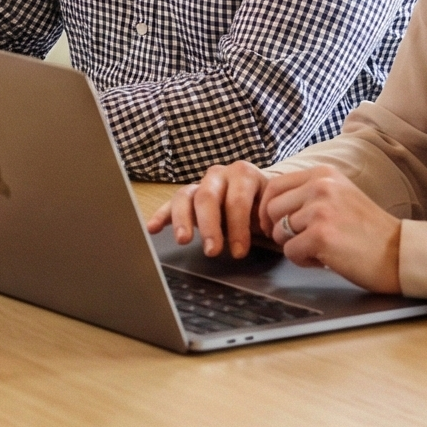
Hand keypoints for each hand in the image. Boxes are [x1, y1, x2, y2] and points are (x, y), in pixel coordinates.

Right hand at [149, 161, 272, 259]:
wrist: (260, 192)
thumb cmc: (265, 204)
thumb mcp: (272, 208)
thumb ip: (271, 218)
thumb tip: (274, 233)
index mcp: (244, 174)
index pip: (237, 199)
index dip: (238, 226)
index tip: (239, 252)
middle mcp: (219, 174)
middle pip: (208, 196)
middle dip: (210, 226)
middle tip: (212, 250)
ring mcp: (200, 183)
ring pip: (185, 196)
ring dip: (182, 220)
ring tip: (183, 241)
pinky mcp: (188, 196)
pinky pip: (171, 203)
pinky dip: (161, 215)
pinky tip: (152, 228)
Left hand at [258, 165, 402, 292]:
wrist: (400, 254)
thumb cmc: (368, 231)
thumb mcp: (339, 195)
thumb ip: (308, 193)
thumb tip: (268, 204)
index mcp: (323, 173)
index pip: (274, 186)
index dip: (269, 210)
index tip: (277, 226)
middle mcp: (320, 186)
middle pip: (271, 209)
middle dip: (280, 230)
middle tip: (304, 241)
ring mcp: (320, 210)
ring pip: (278, 232)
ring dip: (295, 246)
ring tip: (321, 249)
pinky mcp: (320, 235)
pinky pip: (290, 252)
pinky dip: (304, 261)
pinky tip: (326, 259)